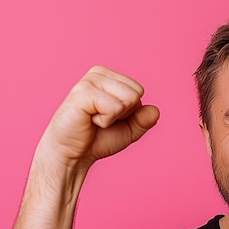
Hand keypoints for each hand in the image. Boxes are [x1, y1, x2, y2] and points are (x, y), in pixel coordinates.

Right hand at [39, 66, 159, 169]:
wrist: (73, 154)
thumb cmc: (97, 139)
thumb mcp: (128, 130)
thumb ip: (144, 120)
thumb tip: (155, 111)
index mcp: (108, 77)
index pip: (139, 90)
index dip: (129, 111)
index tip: (109, 117)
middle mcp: (98, 73)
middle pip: (136, 92)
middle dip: (124, 113)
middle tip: (101, 119)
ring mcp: (89, 80)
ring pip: (128, 99)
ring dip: (113, 117)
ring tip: (94, 119)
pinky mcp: (83, 91)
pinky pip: (115, 107)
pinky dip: (105, 121)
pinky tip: (89, 120)